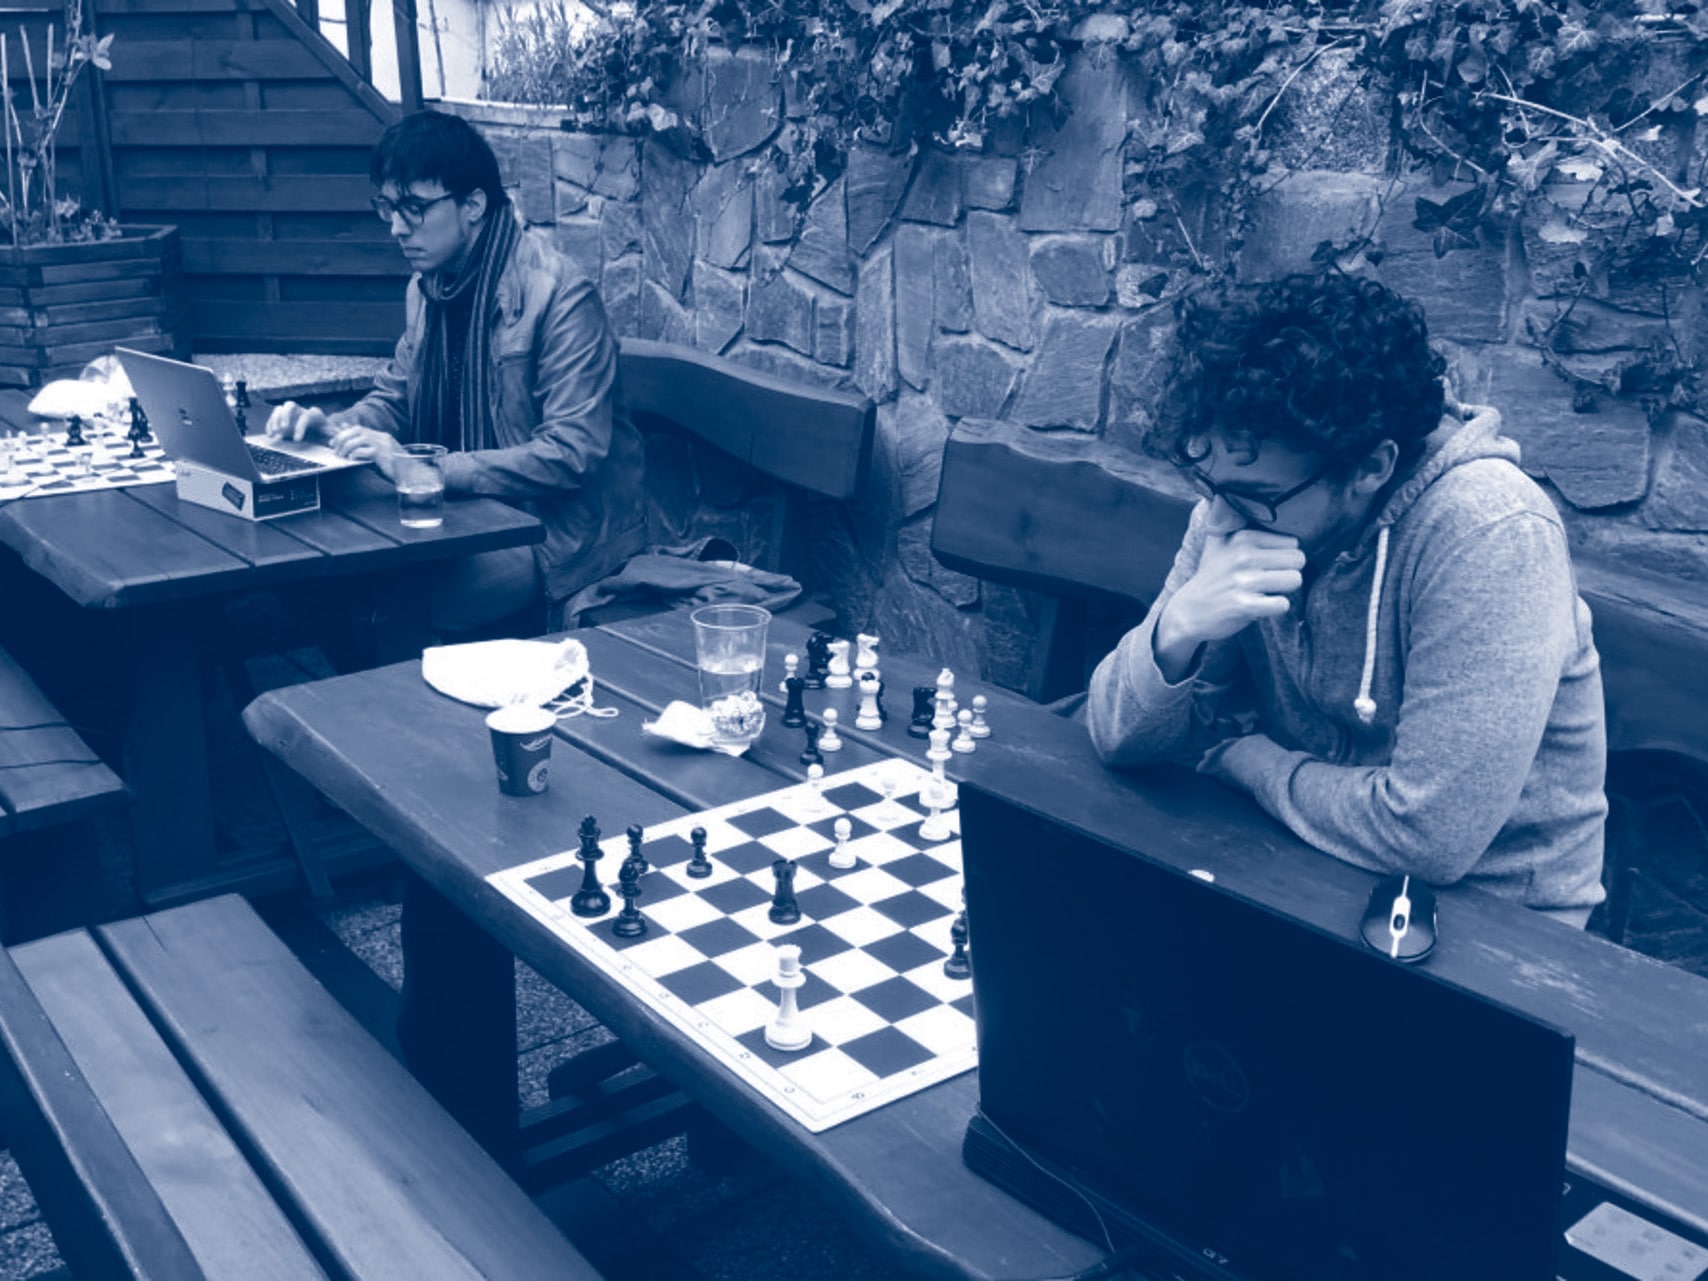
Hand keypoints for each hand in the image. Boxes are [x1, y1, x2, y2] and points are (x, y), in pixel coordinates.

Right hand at [265, 400, 333, 441]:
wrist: (319, 431)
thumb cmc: (326, 432)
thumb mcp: (332, 433)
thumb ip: (334, 434)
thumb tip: (335, 438)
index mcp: (315, 414)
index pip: (306, 417)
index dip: (300, 428)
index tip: (297, 440)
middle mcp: (302, 410)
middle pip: (290, 405)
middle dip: (285, 416)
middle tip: (282, 429)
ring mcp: (291, 413)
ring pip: (280, 409)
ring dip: (275, 420)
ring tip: (274, 434)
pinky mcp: (283, 418)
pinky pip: (274, 417)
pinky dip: (270, 424)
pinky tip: (270, 435)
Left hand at [327, 423, 400, 462]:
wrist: (412, 475)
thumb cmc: (395, 468)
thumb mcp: (378, 456)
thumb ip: (365, 449)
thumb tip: (353, 450)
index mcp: (381, 436)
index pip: (357, 428)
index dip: (343, 434)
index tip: (334, 442)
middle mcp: (382, 437)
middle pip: (356, 430)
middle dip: (341, 438)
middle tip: (335, 449)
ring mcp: (383, 445)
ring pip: (358, 439)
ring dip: (346, 447)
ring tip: (343, 456)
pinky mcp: (382, 454)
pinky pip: (363, 451)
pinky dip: (354, 454)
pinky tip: (352, 459)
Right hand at [1153, 502, 1304, 679]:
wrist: (1188, 610)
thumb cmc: (1212, 575)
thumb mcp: (1217, 541)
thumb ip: (1229, 516)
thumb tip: (1227, 490)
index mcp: (1243, 537)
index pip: (1293, 542)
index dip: (1282, 556)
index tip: (1263, 564)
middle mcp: (1244, 555)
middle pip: (1299, 560)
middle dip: (1287, 572)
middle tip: (1267, 579)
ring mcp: (1244, 581)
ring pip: (1295, 580)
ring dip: (1283, 590)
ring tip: (1263, 590)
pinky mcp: (1244, 606)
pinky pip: (1282, 604)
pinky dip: (1276, 607)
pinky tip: (1260, 606)